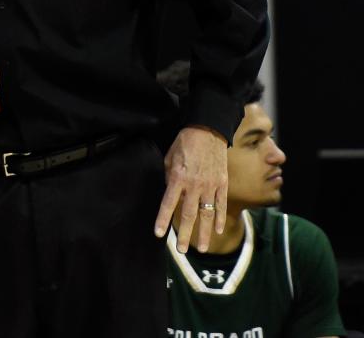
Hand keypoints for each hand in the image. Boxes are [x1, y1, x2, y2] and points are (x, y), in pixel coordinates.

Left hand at [154, 126, 227, 252]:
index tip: (158, 234)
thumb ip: (169, 178)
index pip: (168, 204)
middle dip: (184, 234)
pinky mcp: (222, 184)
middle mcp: (194, 185)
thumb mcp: (169, 158)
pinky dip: (219, 219)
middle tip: (181, 250)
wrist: (208, 131)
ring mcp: (210, 186)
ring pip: (206, 215)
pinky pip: (220, 205)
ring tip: (203, 249)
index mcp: (177, 178)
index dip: (162, 219)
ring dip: (204, 233)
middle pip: (188, 214)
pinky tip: (218, 231)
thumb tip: (170, 194)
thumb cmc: (185, 144)